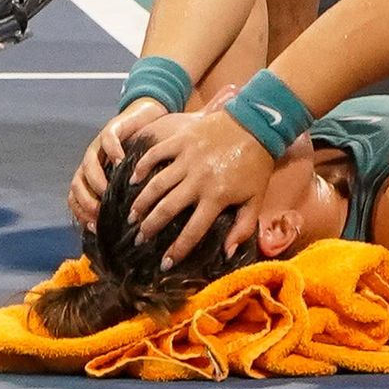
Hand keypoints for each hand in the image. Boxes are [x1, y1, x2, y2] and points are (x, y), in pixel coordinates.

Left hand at [67, 97, 169, 227]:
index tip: (96, 228)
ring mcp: (100, 145)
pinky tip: (121, 161)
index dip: (82, 214)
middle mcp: (93, 162)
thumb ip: (129, 200)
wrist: (149, 120)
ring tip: (108, 190)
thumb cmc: (144, 157)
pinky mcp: (112, 128)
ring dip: (95, 180)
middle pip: (77, 184)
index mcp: (93, 177)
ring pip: (87, 164)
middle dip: (86, 201)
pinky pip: (107, 140)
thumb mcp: (134, 181)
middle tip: (101, 213)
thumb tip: (132, 232)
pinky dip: (112, 151)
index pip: (76, 199)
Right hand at [122, 106, 278, 255]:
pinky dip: (142, 167)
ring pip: (157, 185)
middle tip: (139, 239)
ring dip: (141, 202)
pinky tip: (133, 179)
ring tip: (132, 216)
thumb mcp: (256, 200)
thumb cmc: (256, 165)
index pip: (192, 231)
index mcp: (216, 198)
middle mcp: (198, 181)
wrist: (255, 125)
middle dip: (150, 227)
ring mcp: (187, 159)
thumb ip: (243, 228)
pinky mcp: (181, 141)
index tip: (165, 264)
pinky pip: (156, 155)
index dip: (177, 250)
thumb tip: (227, 253)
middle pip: (167, 209)